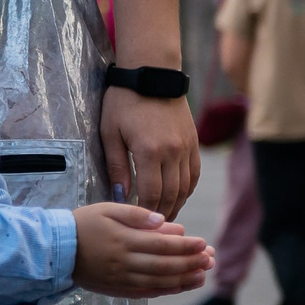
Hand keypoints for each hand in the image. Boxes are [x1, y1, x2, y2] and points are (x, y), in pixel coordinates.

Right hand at [71, 203, 212, 297]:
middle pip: (164, 265)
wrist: (54, 249)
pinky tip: (183, 285)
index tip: (203, 243)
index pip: (162, 245)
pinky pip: (147, 292)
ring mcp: (121, 278)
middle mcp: (124, 262)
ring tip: (204, 274)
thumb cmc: (84, 224)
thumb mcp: (108, 210)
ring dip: (184, 279)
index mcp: (123, 240)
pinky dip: (167, 290)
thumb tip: (165, 221)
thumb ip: (137, 215)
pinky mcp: (117, 289)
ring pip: (158, 281)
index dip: (185, 246)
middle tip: (211, 259)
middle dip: (190, 263)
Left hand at [100, 88, 199, 218]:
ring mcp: (187, 148)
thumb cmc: (124, 102)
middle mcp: (173, 152)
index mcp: (150, 152)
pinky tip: (178, 196)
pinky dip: (187, 188)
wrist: (152, 75)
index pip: (151, 194)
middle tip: (152, 228)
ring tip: (165, 216)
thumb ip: (116, 167)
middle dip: (162, 214)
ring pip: (186, 187)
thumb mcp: (110, 133)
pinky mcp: (193, 142)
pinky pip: (194, 173)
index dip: (145, 212)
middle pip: (171, 194)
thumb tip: (120, 195)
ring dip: (176, 204)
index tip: (137, 223)